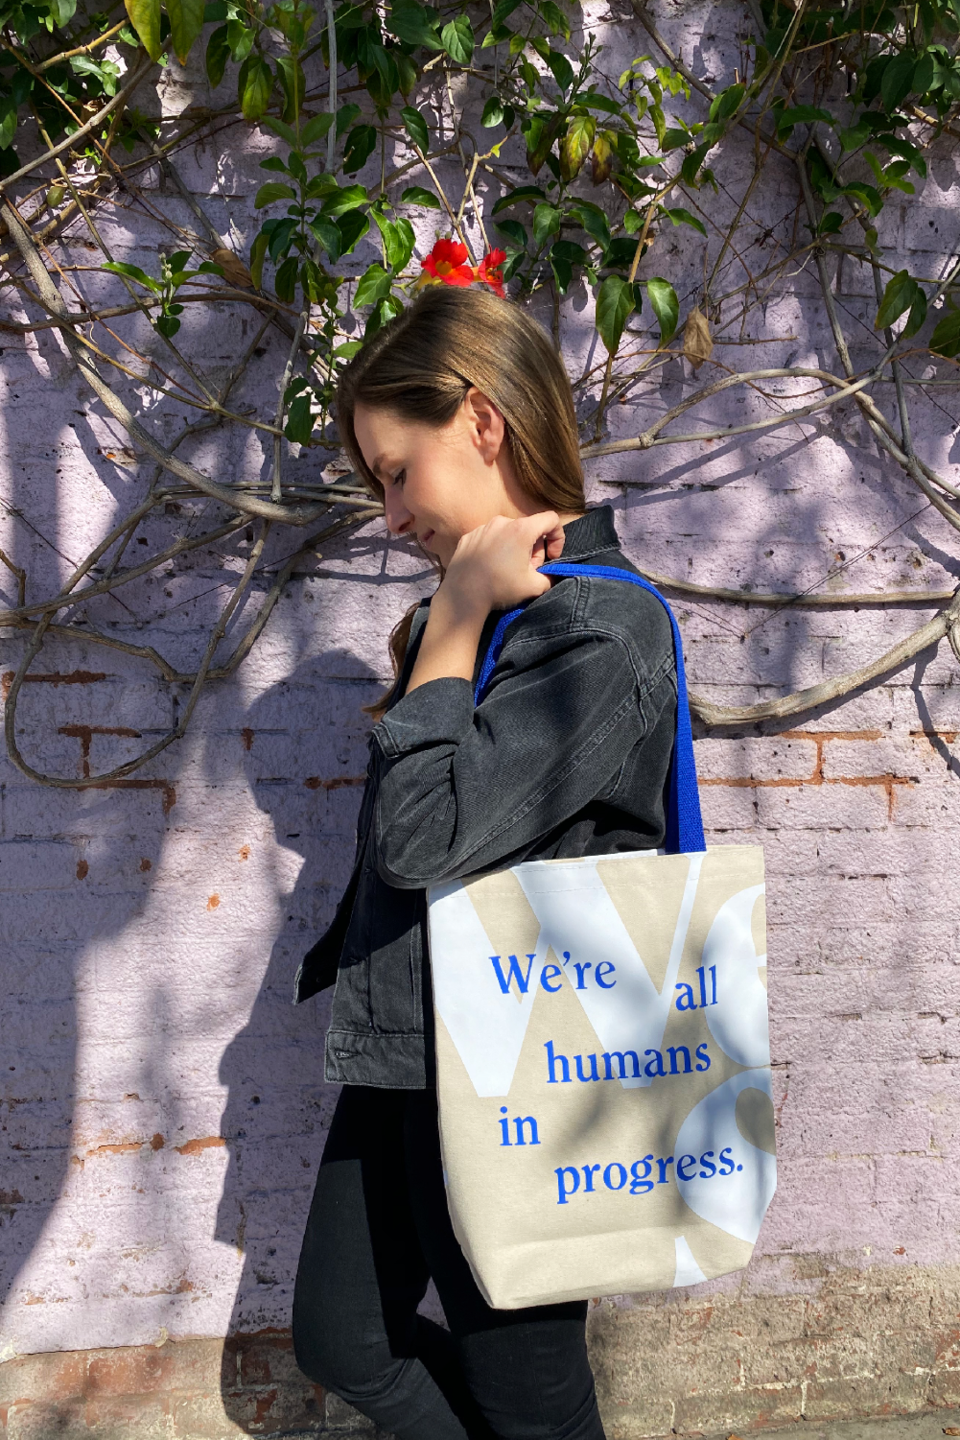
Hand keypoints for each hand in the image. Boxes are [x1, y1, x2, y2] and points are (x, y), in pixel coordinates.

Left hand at [440, 511, 565, 619]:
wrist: (462, 595)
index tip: (552, 557)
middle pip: (530, 527)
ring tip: (508, 570)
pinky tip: (491, 567)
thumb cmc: (500, 588)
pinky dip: (496, 549)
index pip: (551, 519)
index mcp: (521, 529)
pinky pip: (490, 538)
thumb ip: (550, 577)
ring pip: (509, 532)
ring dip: (515, 548)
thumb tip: (550, 575)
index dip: (558, 537)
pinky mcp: (469, 536)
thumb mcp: (534, 587)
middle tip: (529, 570)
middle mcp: (502, 522)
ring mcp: (483, 528)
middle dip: (535, 548)